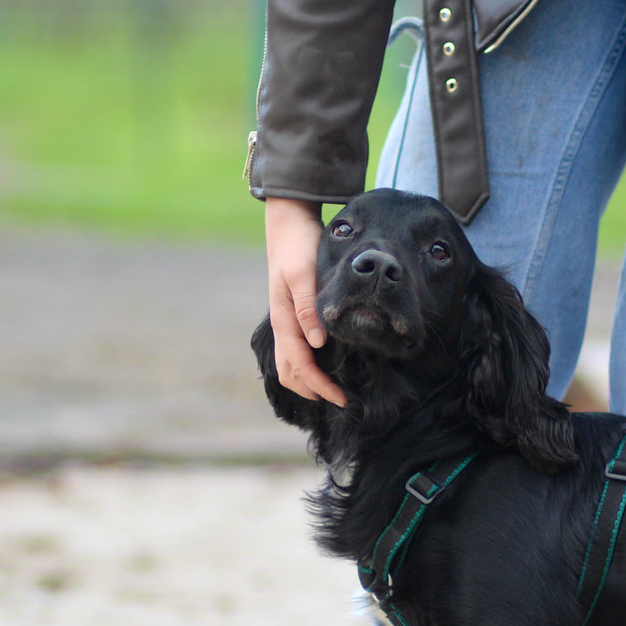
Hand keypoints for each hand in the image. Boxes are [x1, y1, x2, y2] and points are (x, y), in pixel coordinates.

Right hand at [264, 197, 347, 406]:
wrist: (288, 225)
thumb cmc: (298, 248)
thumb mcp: (304, 274)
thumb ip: (308, 308)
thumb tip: (317, 343)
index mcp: (284, 320)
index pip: (300, 365)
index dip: (320, 385)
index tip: (343, 398)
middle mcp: (282, 325)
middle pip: (290, 373)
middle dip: (314, 390)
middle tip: (343, 400)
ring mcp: (285, 321)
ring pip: (289, 365)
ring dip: (308, 381)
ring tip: (333, 389)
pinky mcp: (292, 315)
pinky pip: (295, 351)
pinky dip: (307, 366)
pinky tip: (327, 365)